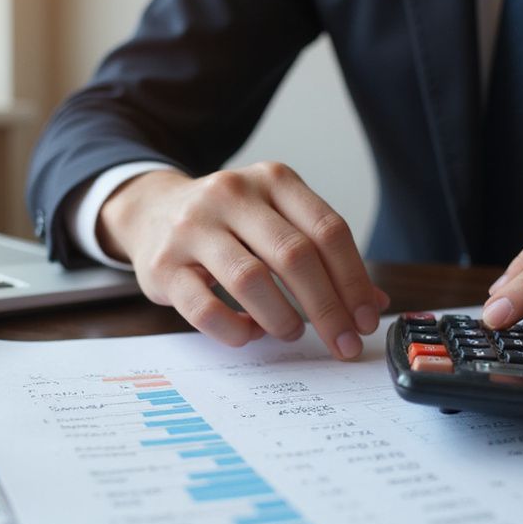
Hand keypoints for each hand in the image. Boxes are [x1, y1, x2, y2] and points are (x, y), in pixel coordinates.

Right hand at [97, 162, 389, 358]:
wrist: (150, 211)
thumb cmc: (227, 224)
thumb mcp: (276, 222)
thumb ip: (322, 256)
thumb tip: (373, 303)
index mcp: (272, 180)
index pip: (327, 230)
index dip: (354, 280)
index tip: (367, 320)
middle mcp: (232, 195)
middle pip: (294, 256)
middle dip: (327, 309)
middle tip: (343, 343)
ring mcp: (192, 228)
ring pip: (249, 279)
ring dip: (281, 318)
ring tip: (292, 332)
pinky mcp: (162, 265)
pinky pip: (205, 309)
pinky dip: (235, 330)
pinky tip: (248, 333)